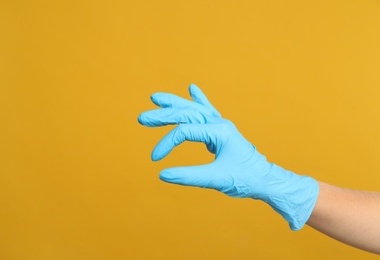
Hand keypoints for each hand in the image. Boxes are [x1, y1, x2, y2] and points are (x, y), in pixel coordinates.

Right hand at [138, 84, 318, 229]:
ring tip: (156, 97)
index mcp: (219, 131)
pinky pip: (206, 111)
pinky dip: (198, 100)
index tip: (155, 159)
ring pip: (193, 109)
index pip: (184, 131)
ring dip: (174, 104)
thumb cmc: (245, 179)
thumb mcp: (216, 179)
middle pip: (186, 113)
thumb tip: (162, 175)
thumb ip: (189, 176)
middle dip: (163, 115)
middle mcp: (219, 123)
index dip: (166, 143)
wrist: (265, 180)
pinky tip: (192, 88)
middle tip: (142, 118)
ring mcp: (220, 125)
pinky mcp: (220, 131)